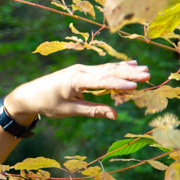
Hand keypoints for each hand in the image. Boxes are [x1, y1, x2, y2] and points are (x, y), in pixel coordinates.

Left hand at [4, 60, 149, 121]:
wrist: (31, 94)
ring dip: (126, 68)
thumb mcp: (70, 110)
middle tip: (148, 74)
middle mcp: (81, 70)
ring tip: (144, 68)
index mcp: (76, 79)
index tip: (136, 86)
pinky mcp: (82, 71)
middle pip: (108, 71)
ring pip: (107, 68)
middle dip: (128, 73)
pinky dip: (117, 68)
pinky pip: (103, 69)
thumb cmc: (48, 104)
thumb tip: (115, 115)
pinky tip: (129, 65)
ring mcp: (82, 69)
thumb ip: (93, 111)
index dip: (119, 84)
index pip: (102, 81)